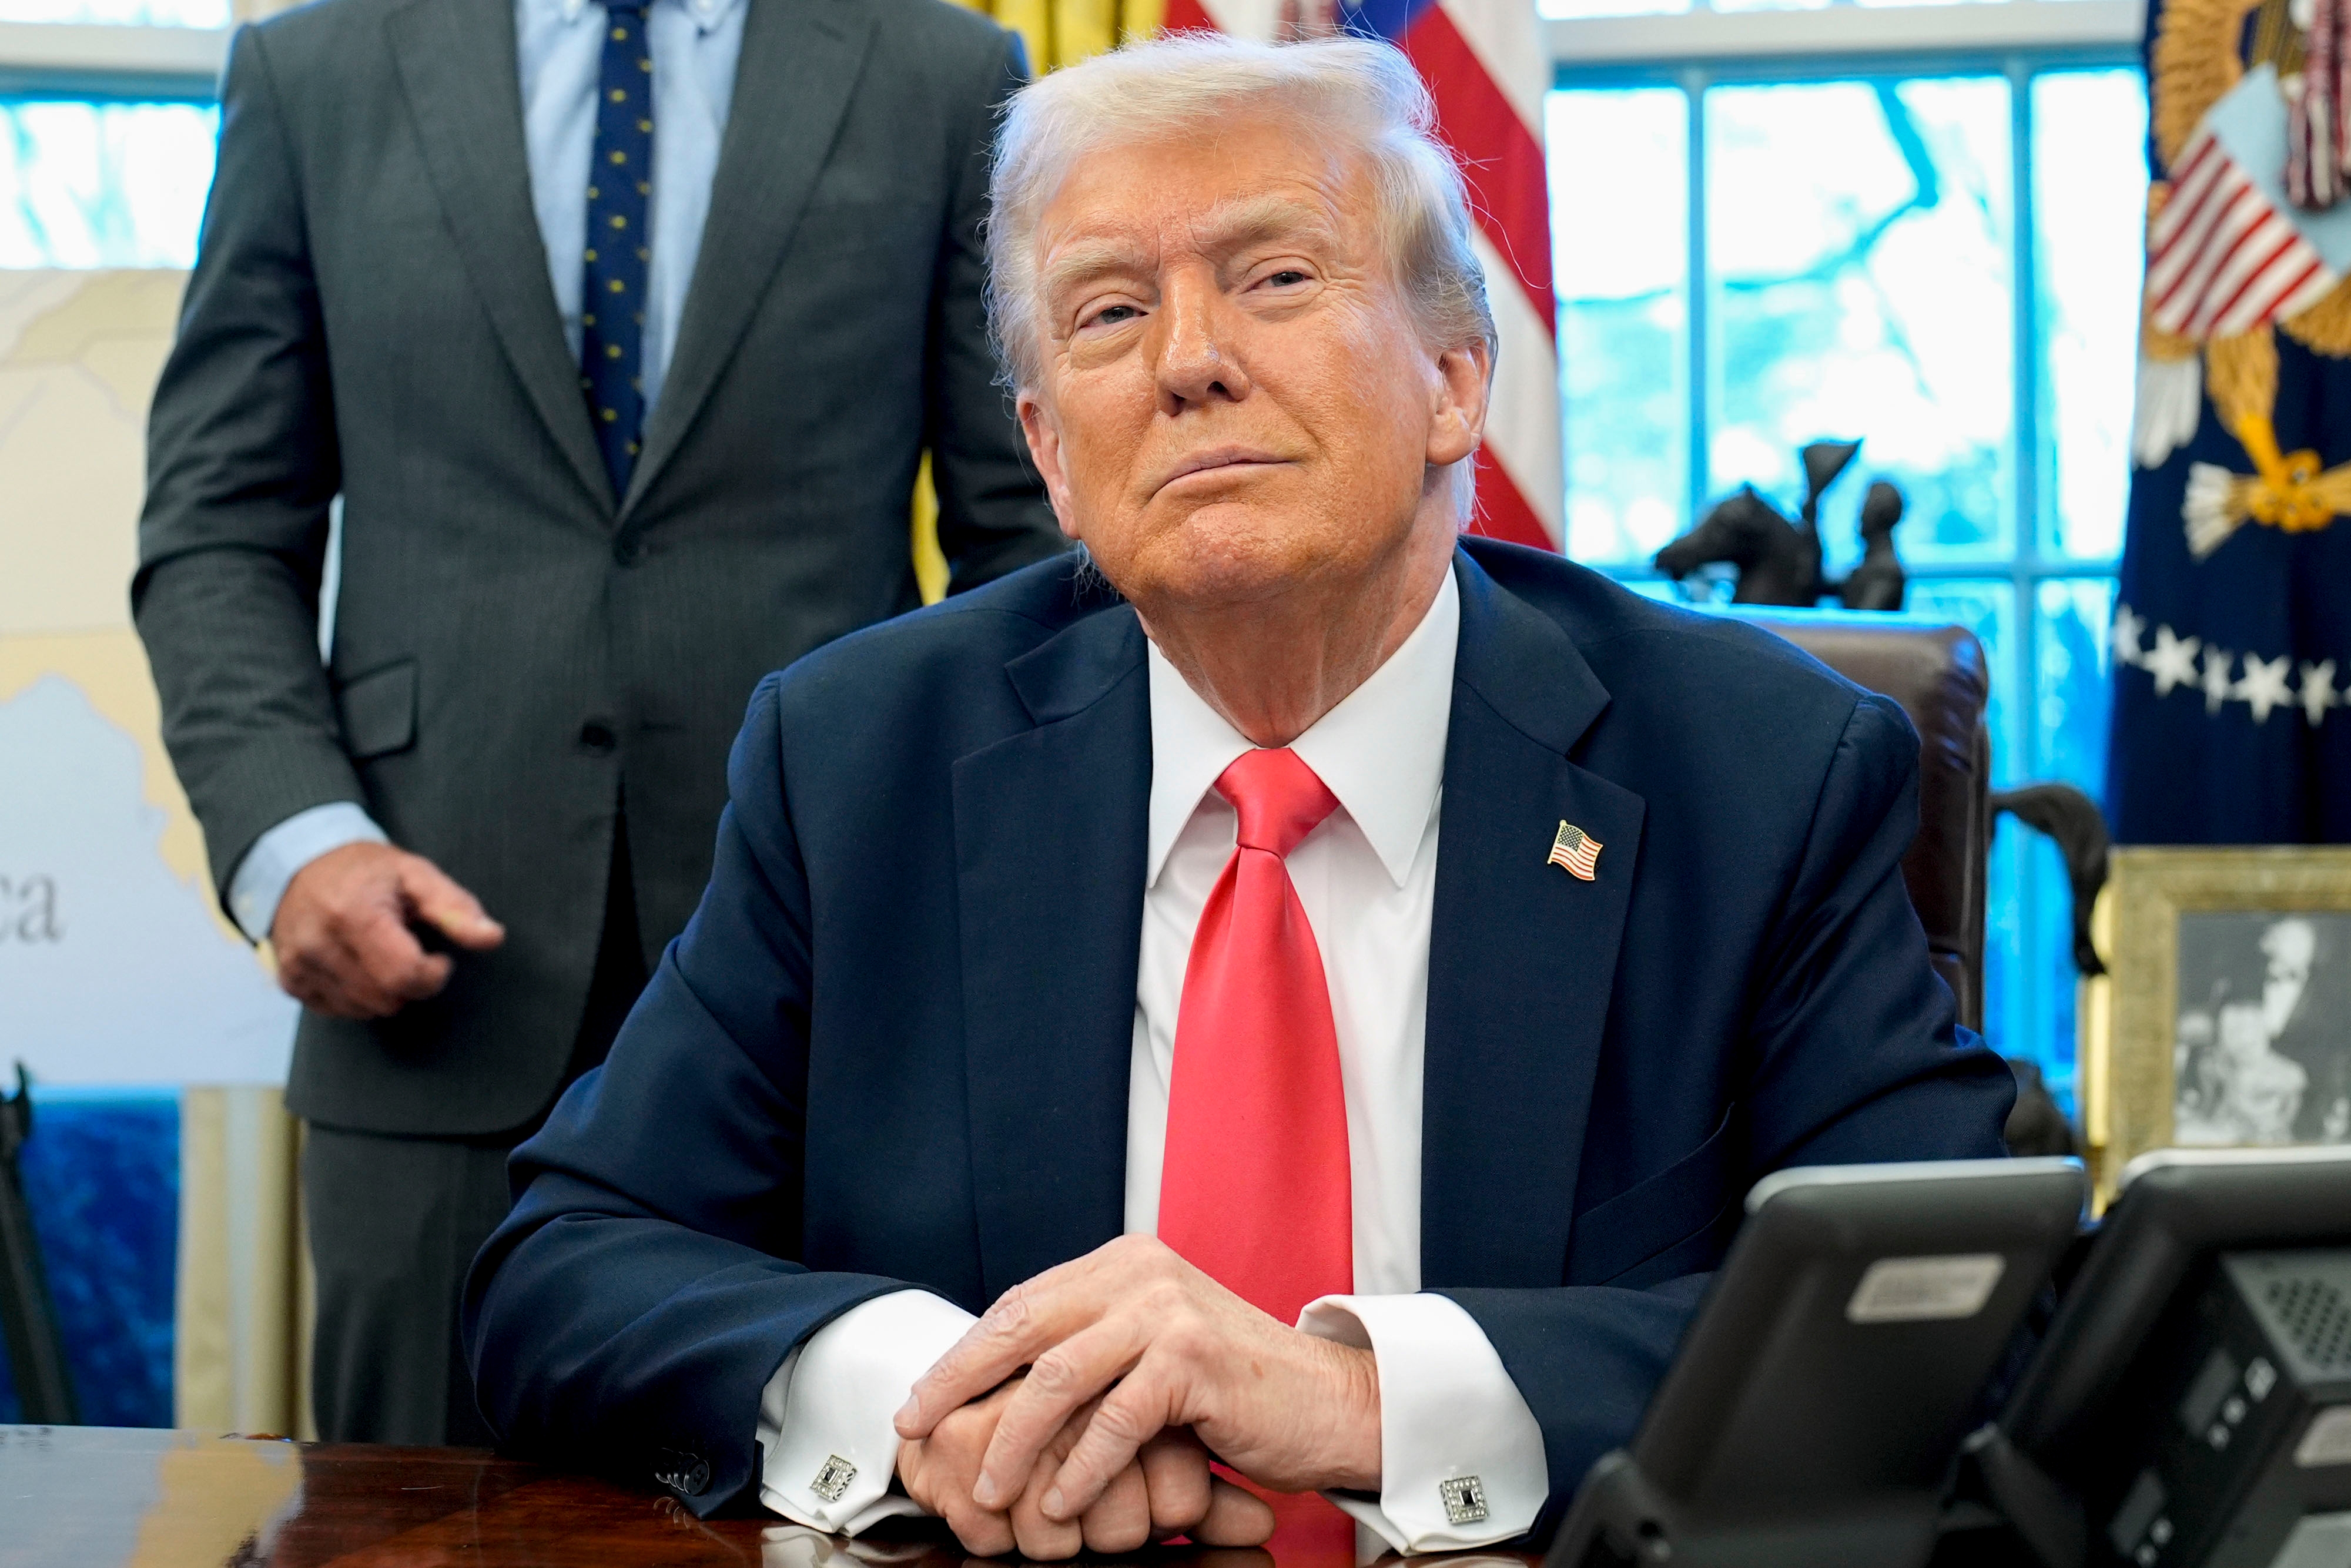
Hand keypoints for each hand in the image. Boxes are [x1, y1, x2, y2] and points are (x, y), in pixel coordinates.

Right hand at [269, 841, 503, 1017]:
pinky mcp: (290, 981)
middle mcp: (319, 945)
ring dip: (385, 990)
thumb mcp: (416, 875)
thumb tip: (492, 937)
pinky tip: (357, 963)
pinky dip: (358, 996)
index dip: (434, 974)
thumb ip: (455, 908)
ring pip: (366, 1010)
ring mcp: (299, 966)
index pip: (405, 976)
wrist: (301, 864)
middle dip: (411, 982)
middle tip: (406, 948)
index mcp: (353, 915)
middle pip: (388, 999)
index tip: (438, 956)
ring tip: (379, 950)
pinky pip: (339, 1011)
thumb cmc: (366, 871)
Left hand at [895, 1235, 1378, 1528]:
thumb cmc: (1234, 1389)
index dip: (964, 1354)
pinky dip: (1079, 1470)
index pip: (1020, 1304)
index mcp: (1123, 1262)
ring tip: (986, 1493)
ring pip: (1058, 1378)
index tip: (919, 1400)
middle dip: (958, 1384)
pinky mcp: (1193, 1361)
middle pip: (1022, 1328)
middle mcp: (1140, 1273)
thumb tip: (998, 1384)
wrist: (1329, 1403)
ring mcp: (1167, 1313)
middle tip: (916, 1431)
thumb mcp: (1151, 1348)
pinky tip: (1058, 1505)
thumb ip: (1091, 1346)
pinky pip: (1113, 1422)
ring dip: (1012, 1443)